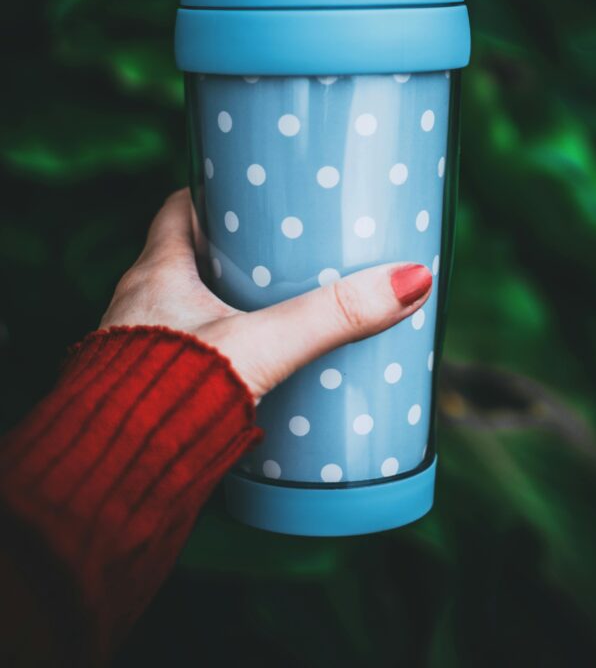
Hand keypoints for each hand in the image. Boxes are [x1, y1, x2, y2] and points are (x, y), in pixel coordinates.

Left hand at [100, 189, 433, 400]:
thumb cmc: (167, 398)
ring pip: (185, 308)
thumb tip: (408, 281)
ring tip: (275, 311)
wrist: (114, 474)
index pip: (178, 209)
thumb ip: (332, 318)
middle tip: (283, 255)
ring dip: (224, 306)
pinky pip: (184, 351)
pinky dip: (216, 350)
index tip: (254, 192)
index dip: (215, 194)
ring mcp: (135, 347)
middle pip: (187, 257)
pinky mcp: (146, 390)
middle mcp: (137, 304)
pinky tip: (249, 369)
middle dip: (233, 255)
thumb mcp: (263, 346)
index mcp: (156, 273)